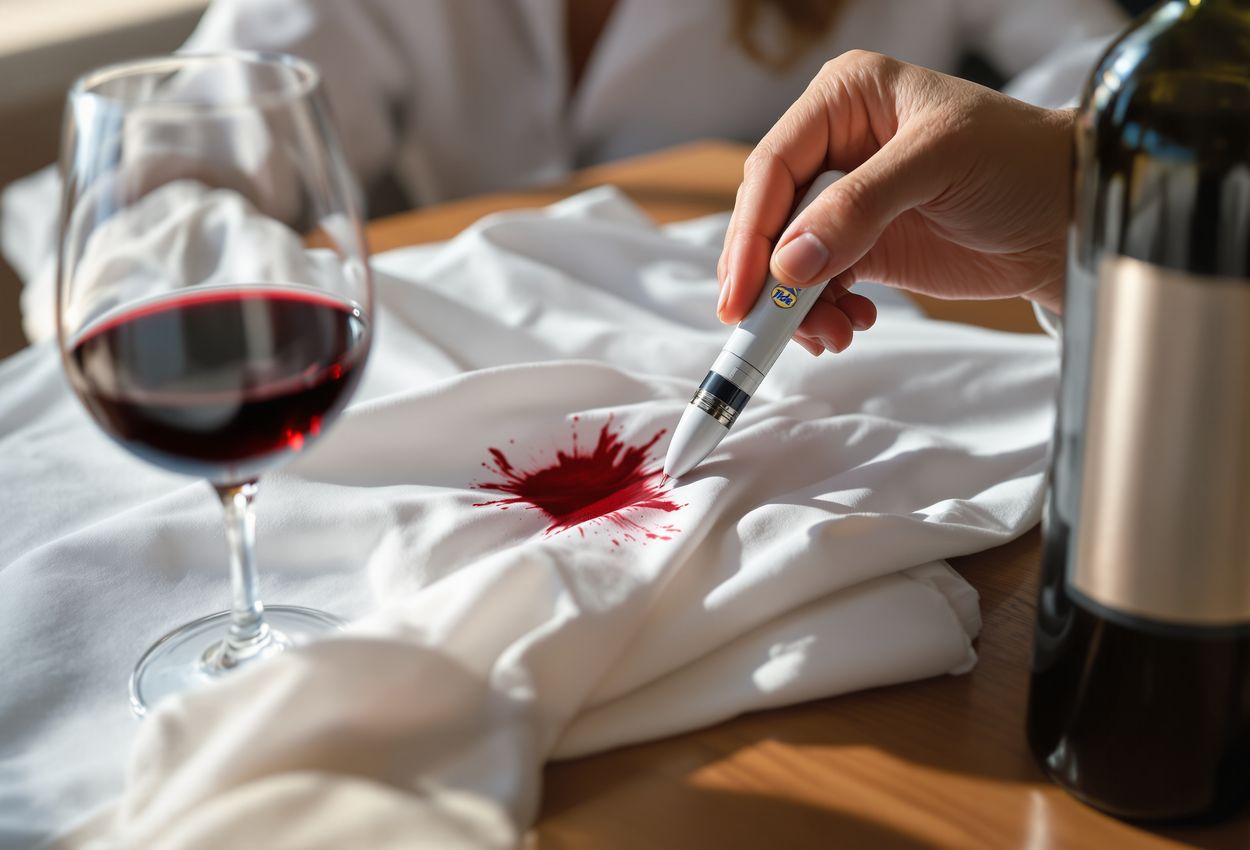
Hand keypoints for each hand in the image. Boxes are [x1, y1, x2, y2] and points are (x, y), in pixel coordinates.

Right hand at [716, 51, 1072, 355]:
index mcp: (845, 99)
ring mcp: (845, 201)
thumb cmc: (1020, 162)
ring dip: (798, 306)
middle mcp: (836, 146)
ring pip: (787, 260)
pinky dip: (823, 313)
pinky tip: (852, 324)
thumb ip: (860, 208)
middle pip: (770, 218)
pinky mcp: (861, 247)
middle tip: (767, 327)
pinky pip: (817, 285)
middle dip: (770, 278)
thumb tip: (788, 262)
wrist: (1071, 218)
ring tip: (833, 333)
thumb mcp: (939, 164)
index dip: (751, 231)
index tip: (743, 289)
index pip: (773, 166)